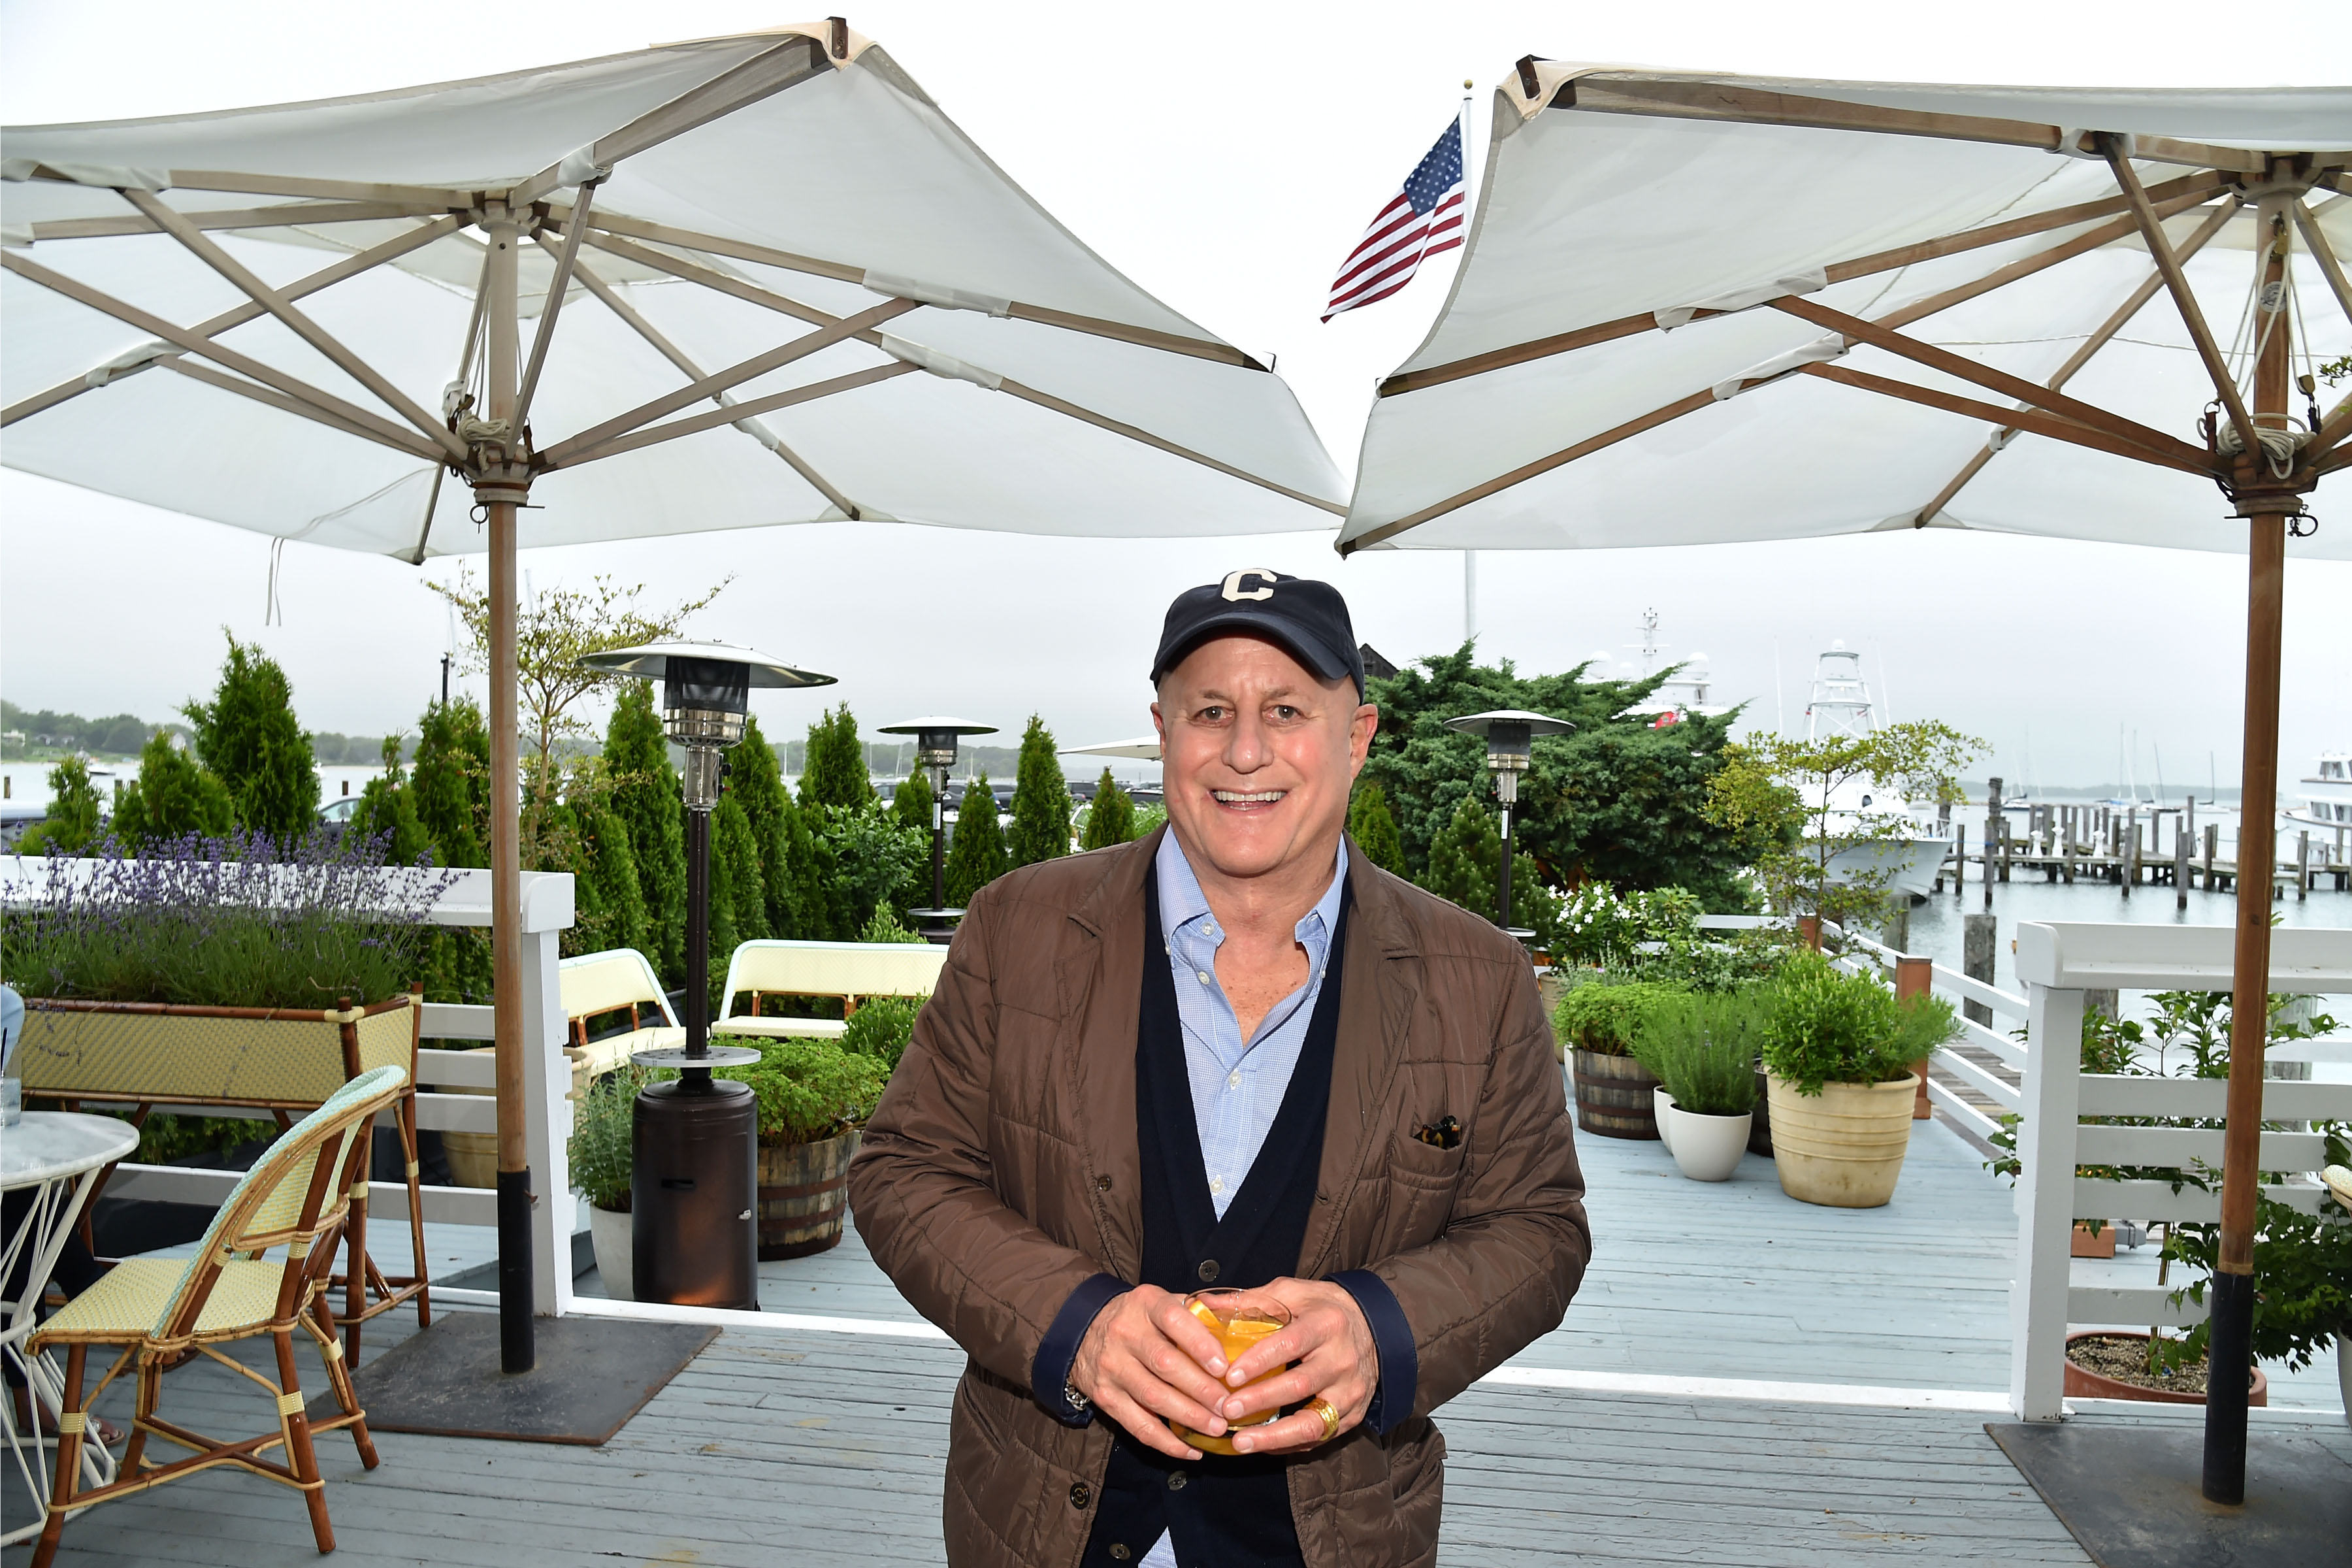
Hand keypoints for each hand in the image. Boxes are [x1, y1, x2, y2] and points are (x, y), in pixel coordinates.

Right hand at [1069, 1284, 1232, 1459]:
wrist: (1083, 1331)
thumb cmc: (1138, 1318)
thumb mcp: (1160, 1301)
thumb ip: (1194, 1313)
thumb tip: (1237, 1331)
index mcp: (1145, 1304)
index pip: (1173, 1319)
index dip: (1200, 1344)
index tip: (1224, 1367)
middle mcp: (1125, 1333)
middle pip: (1165, 1364)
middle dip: (1201, 1389)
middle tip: (1228, 1406)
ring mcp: (1113, 1367)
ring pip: (1153, 1397)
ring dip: (1188, 1417)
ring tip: (1217, 1427)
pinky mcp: (1105, 1397)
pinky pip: (1137, 1425)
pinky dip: (1166, 1442)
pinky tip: (1191, 1450)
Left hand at [1216, 1278, 1375, 1454]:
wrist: (1374, 1327)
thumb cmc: (1322, 1309)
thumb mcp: (1293, 1293)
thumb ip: (1251, 1301)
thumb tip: (1203, 1305)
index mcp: (1326, 1324)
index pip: (1291, 1344)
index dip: (1259, 1361)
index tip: (1229, 1375)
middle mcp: (1342, 1359)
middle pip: (1299, 1385)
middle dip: (1260, 1400)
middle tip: (1227, 1410)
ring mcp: (1350, 1391)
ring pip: (1313, 1422)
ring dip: (1274, 1436)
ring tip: (1241, 1443)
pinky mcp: (1353, 1414)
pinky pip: (1320, 1437)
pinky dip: (1288, 1444)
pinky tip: (1262, 1445)